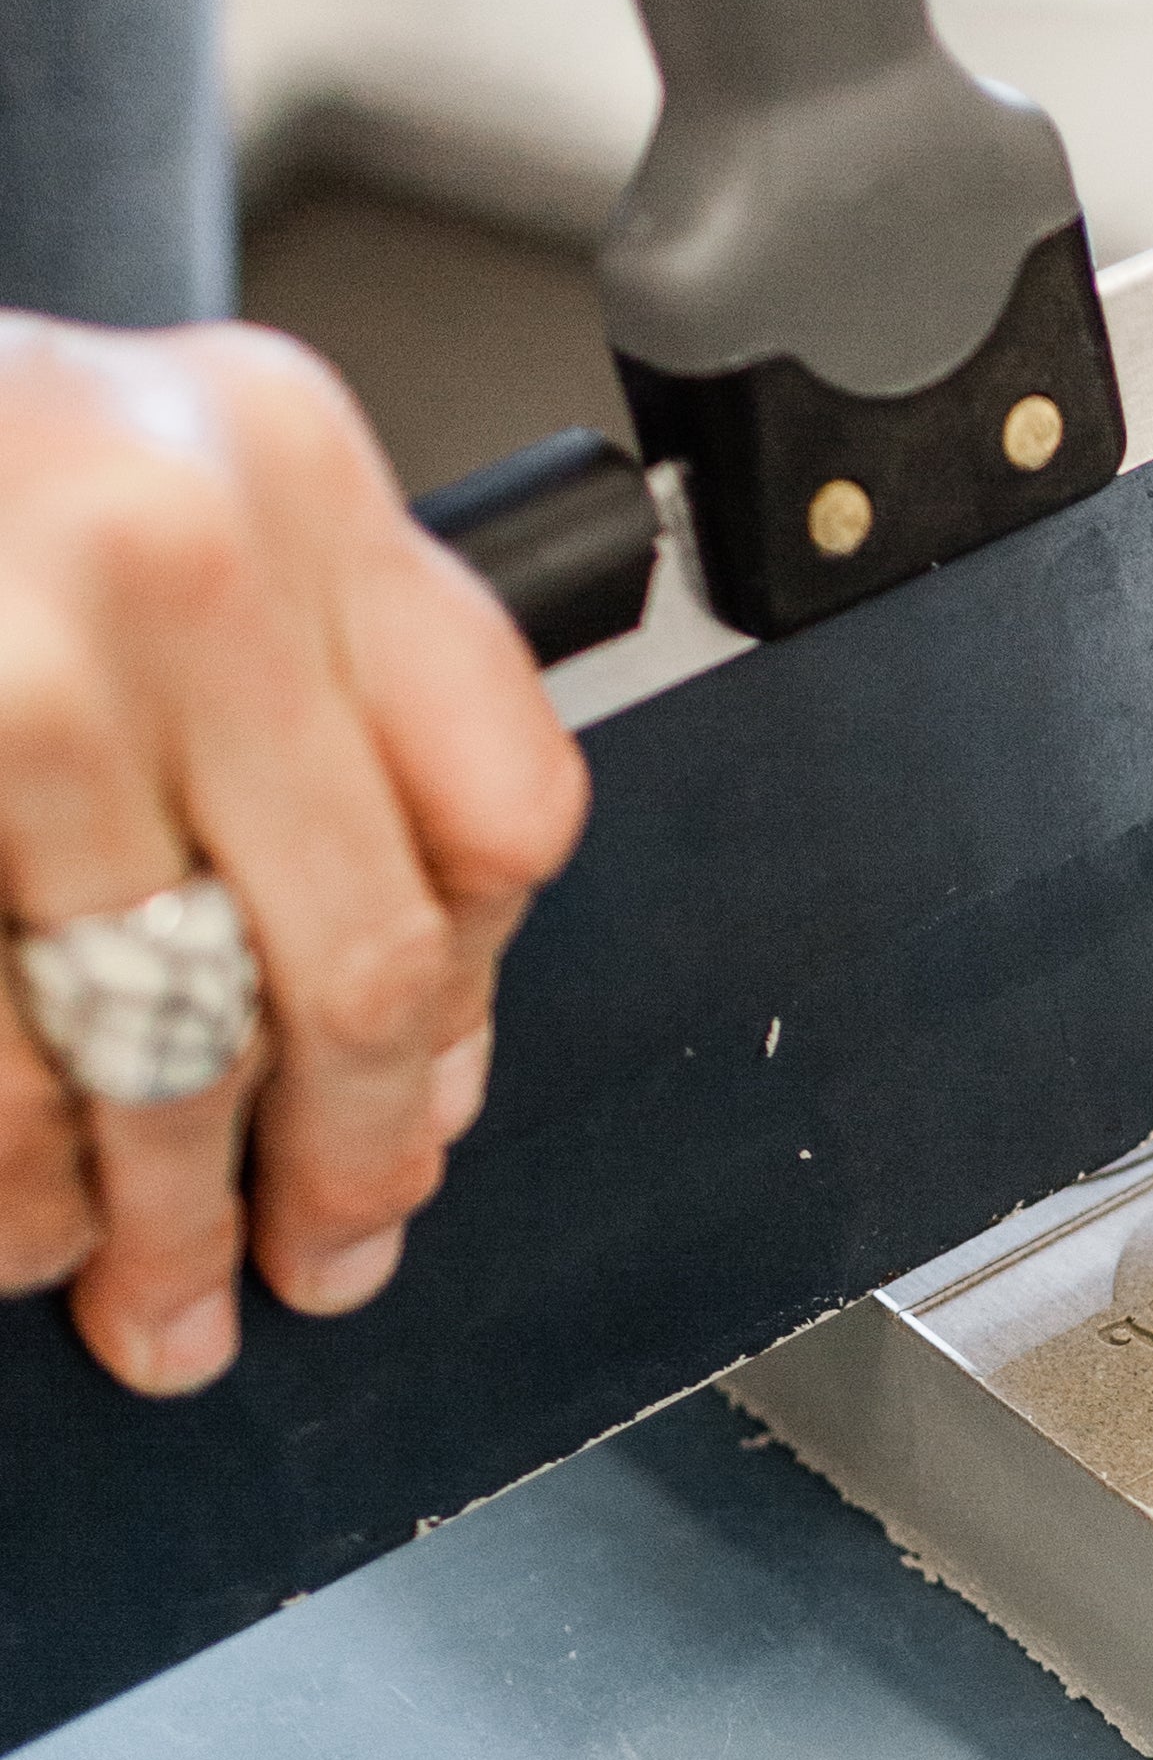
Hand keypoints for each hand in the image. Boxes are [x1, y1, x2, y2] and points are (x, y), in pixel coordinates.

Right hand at [0, 317, 589, 1395]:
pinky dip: (12, 1185)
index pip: (498, 807)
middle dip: (343, 1164)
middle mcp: (174, 557)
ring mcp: (12, 681)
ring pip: (160, 1041)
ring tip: (151, 1285)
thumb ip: (317, 717)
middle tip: (321, 1256)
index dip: (473, 1001)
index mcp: (287, 474)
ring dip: (161, 1213)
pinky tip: (21, 1222)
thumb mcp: (167, 509)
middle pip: (356, 962)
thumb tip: (423, 1047)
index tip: (429, 1102)